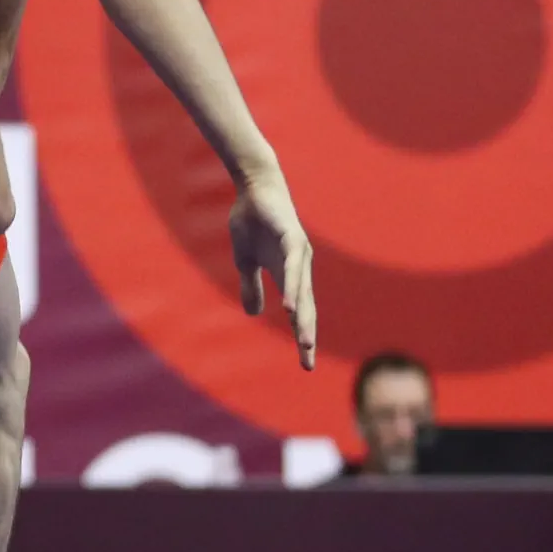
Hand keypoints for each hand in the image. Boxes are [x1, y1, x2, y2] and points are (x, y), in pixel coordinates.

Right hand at [228, 171, 316, 370]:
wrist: (254, 187)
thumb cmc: (251, 222)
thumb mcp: (245, 261)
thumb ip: (252, 287)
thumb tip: (254, 314)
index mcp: (288, 275)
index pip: (298, 312)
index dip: (301, 336)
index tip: (306, 364)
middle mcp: (299, 268)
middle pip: (306, 308)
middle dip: (306, 335)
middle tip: (308, 362)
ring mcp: (298, 254)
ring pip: (303, 292)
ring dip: (302, 318)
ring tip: (304, 342)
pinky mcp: (292, 239)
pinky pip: (293, 269)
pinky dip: (293, 289)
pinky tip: (290, 307)